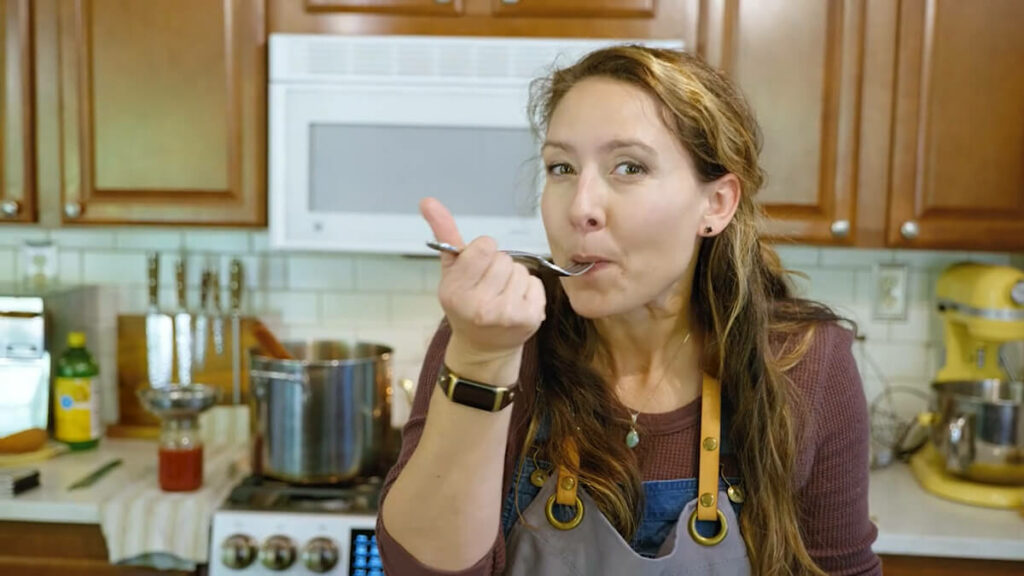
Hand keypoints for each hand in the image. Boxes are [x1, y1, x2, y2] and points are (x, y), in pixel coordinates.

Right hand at [420, 197, 545, 362]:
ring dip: (514, 279)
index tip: (477, 267)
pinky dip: (529, 290)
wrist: (484, 347)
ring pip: (521, 270)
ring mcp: (506, 315)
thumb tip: (428, 200)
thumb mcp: (451, 271)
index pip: (485, 246)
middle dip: (498, 267)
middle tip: (489, 286)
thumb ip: (444, 234)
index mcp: (455, 291)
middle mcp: (479, 306)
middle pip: (504, 258)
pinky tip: (516, 304)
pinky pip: (536, 284)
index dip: (483, 253)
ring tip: (502, 296)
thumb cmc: (466, 302)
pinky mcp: (529, 319)